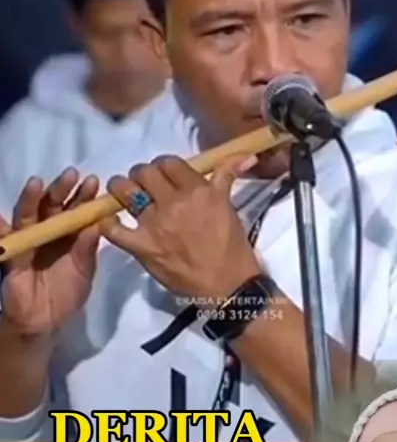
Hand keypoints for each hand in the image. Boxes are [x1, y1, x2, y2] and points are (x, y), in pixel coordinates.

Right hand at [0, 169, 100, 337]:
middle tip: (71, 175)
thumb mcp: (84, 271)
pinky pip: (6, 241)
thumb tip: (96, 223)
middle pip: (51, 205)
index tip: (94, 182)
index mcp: (67, 233)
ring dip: (31, 199)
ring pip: (27, 216)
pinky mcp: (12, 256)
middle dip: (60, 189)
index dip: (83, 195)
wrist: (45, 323)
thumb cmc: (67, 294)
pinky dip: (0, 228)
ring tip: (36, 184)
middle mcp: (47, 232)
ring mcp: (28, 242)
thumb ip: (87, 248)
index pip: (75, 209)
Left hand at [102, 154, 261, 299]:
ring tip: (123, 195)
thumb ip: (227, 177)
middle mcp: (173, 202)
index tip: (164, 175)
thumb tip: (245, 155)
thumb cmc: (231, 247)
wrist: (226, 285)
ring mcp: (154, 224)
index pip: (169, 163)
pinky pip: (113, 229)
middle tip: (144, 185)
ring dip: (120, 188)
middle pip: (144, 172)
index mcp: (197, 190)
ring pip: (124, 191)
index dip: (162, 165)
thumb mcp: (229, 207)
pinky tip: (109, 220)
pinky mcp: (142, 247)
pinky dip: (107, 222)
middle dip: (141, 174)